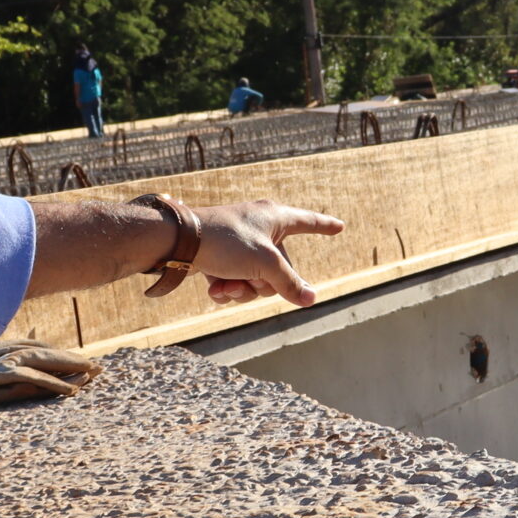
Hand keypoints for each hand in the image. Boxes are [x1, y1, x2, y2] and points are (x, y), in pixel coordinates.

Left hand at [193, 199, 343, 305]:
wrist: (177, 241)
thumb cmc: (225, 241)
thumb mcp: (264, 264)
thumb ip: (289, 283)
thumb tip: (311, 299)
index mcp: (275, 217)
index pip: (308, 222)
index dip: (324, 226)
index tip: (339, 226)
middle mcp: (259, 228)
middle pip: (279, 267)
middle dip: (264, 283)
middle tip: (249, 279)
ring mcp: (239, 243)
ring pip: (255, 279)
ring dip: (242, 288)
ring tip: (226, 285)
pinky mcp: (220, 256)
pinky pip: (235, 279)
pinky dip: (226, 288)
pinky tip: (213, 288)